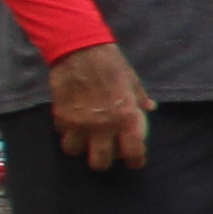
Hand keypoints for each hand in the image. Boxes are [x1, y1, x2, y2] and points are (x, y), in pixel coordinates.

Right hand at [45, 41, 151, 171]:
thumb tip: (150, 108)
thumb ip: (139, 99)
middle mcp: (104, 126)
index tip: (134, 162)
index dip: (135, 161)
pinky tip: (72, 125)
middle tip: (105, 154)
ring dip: (80, 148)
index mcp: (127, 118)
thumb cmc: (112, 65)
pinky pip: (62, 134)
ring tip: (84, 141)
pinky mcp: (61, 116)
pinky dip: (67, 132)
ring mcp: (80, 123)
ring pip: (74, 152)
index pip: (133, 152)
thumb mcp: (132, 82)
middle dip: (103, 162)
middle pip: (100, 162)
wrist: (81, 51)